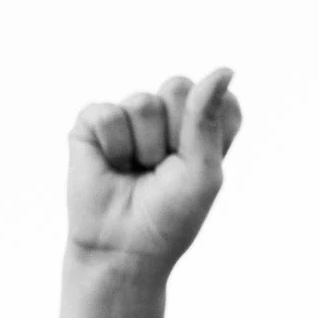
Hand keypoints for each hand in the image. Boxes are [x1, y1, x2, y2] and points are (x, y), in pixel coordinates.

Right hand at [66, 67, 240, 269]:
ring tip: (136, 171)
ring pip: (144, 104)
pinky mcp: (94, 121)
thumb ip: (209, 118)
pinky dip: (114, 149)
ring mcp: (130, 115)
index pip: (219, 100)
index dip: (209, 135)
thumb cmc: (169, 217)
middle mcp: (167, 115)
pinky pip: (109, 114)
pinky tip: (112, 166)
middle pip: (179, 87)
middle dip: (173, 136)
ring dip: (143, 149)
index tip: (197, 168)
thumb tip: (224, 68)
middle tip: (161, 168)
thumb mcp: (202, 172)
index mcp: (202, 126)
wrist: (124, 249)